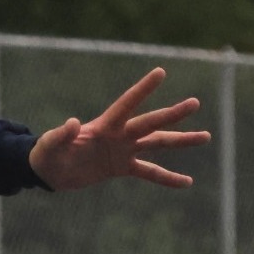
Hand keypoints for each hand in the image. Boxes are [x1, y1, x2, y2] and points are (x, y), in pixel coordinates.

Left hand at [28, 67, 211, 191]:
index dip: (142, 89)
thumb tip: (72, 122)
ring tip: (206, 136)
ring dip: (180, 140)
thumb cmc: (47, 154)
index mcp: (103, 126)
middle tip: (195, 103)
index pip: (126, 104)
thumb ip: (61, 134)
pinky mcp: (121, 167)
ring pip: (157, 143)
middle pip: (150, 123)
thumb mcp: (50, 145)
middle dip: (171, 114)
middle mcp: (118, 135)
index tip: (160, 72)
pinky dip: (167, 178)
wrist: (49, 172)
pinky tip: (187, 182)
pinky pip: (149, 172)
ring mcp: (123, 150)